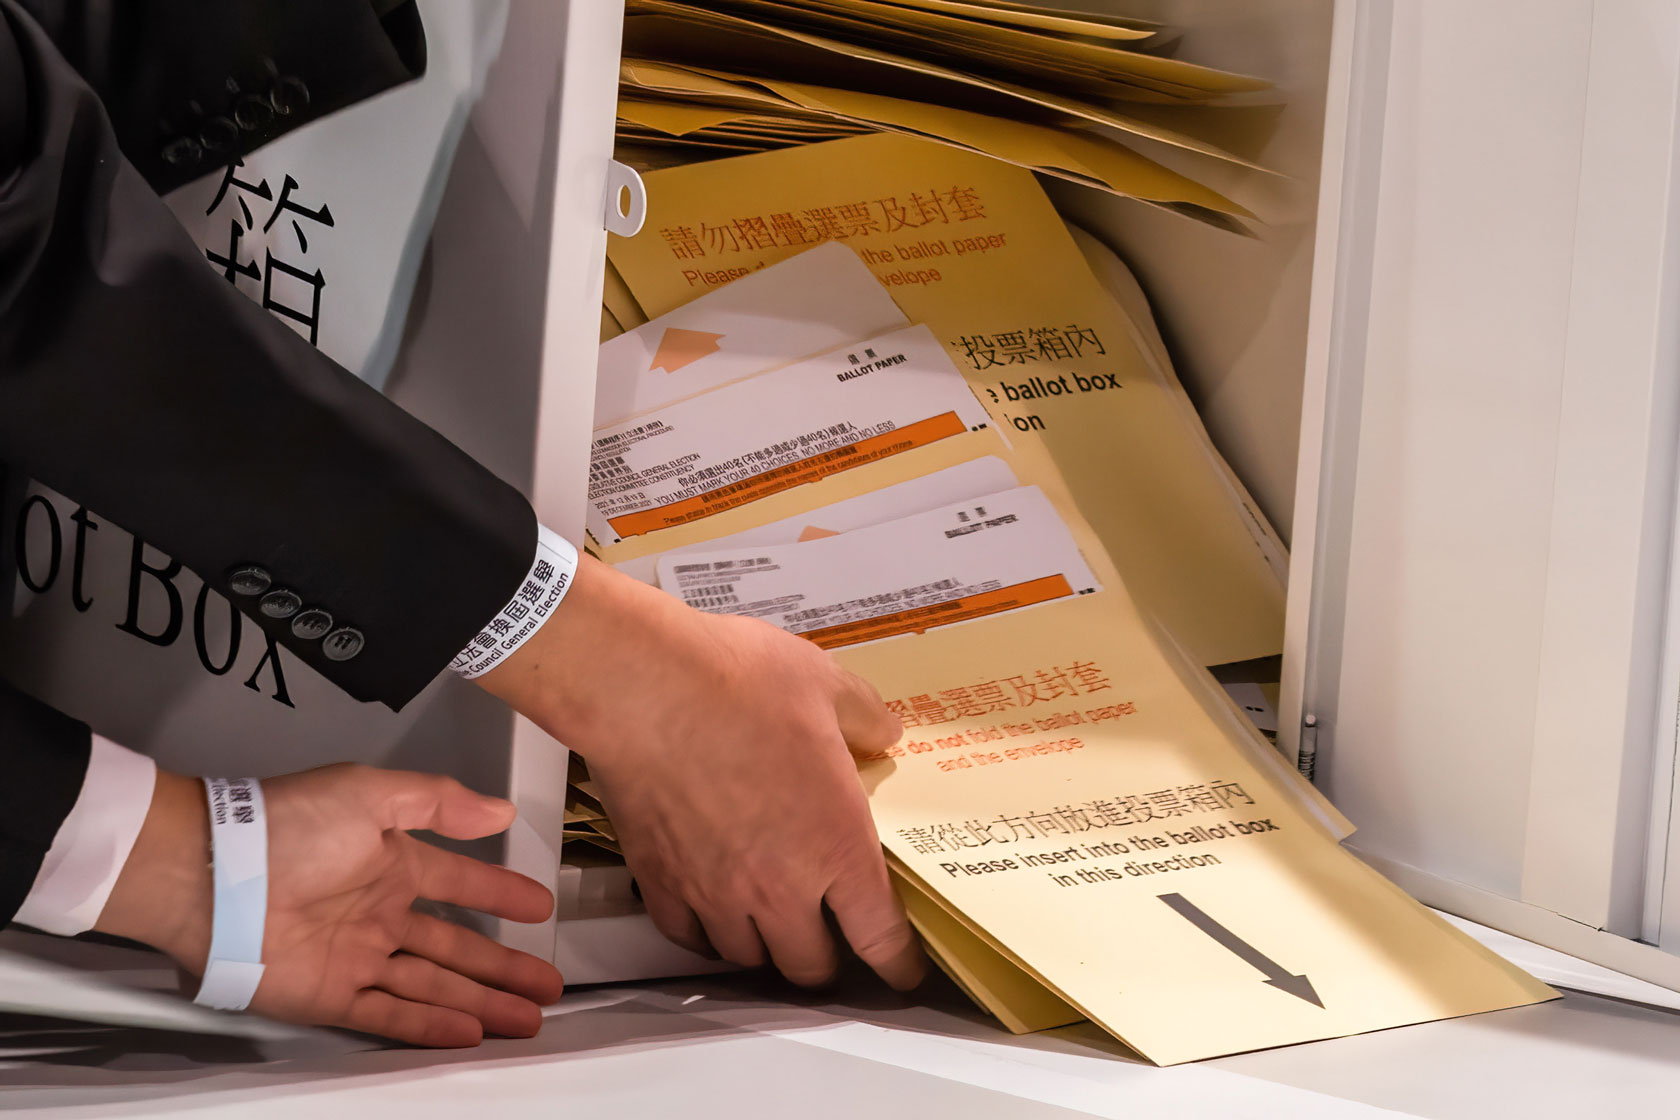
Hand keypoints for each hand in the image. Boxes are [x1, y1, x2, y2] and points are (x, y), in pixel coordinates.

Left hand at [96, 764, 563, 1046]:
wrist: (214, 875)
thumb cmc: (288, 826)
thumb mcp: (372, 794)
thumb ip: (439, 803)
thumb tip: (500, 809)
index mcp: (391, 863)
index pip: (461, 884)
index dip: (502, 895)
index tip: (540, 907)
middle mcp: (380, 913)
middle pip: (457, 947)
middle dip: (505, 967)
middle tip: (547, 985)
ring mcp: (358, 957)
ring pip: (434, 986)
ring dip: (482, 1003)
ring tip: (527, 1020)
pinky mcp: (331, 995)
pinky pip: (390, 1014)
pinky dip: (430, 1026)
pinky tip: (470, 1034)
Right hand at [478, 556, 925, 990]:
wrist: (645, 685)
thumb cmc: (735, 683)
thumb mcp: (825, 685)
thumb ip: (863, 717)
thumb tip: (882, 732)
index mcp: (836, 844)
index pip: (879, 936)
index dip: (897, 964)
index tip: (903, 970)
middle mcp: (779, 885)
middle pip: (811, 966)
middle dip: (828, 962)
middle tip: (833, 943)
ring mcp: (715, 891)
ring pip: (748, 958)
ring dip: (767, 950)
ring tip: (773, 930)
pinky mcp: (662, 881)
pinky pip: (689, 936)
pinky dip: (706, 935)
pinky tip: (711, 916)